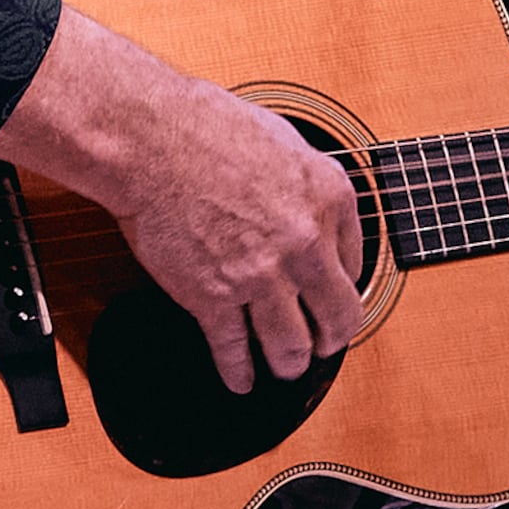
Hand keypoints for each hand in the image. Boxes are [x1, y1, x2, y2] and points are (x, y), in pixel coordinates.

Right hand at [0, 5, 364, 394]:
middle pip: (338, 315)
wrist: (153, 140)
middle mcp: (305, 243)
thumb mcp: (285, 142)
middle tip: (324, 345)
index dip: (343, 286)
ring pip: (292, 346)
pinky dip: (238, 373)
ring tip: (285, 368)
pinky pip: (234, 350)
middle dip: (332, 339)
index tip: (334, 297)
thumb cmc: (208, 128)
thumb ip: (309, 183)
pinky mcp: (214, 297)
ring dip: (290, 364)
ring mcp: (260, 276)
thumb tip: (316, 210)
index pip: (356, 263)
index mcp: (330, 198)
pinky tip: (240, 381)